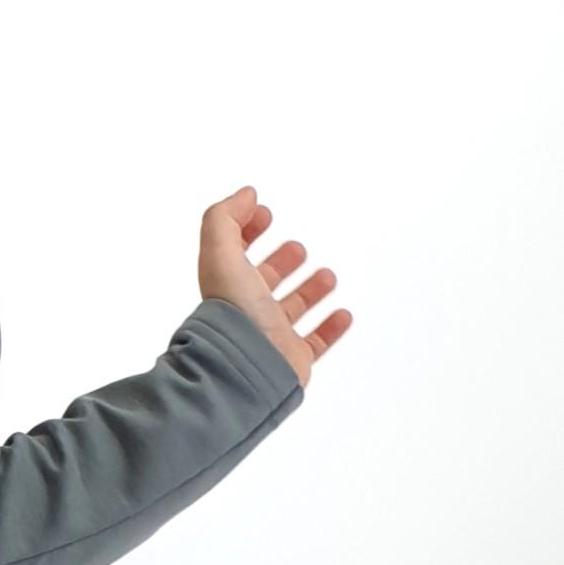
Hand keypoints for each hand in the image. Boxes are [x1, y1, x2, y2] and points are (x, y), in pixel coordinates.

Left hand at [197, 186, 349, 388]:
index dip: (246, 230)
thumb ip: (225, 219)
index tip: (264, 214)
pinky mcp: (293, 360)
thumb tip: (245, 194)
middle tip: (296, 249)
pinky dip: (331, 328)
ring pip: (291, 310)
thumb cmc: (232, 314)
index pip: (234, 253)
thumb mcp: (220, 255)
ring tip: (327, 275)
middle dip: (280, 263)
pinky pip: (316, 343)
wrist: (246, 370)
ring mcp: (271, 337)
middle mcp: (247, 312)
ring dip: (309, 291)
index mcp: (227, 287)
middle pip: (264, 283)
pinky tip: (343, 314)